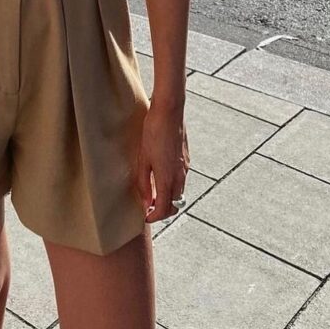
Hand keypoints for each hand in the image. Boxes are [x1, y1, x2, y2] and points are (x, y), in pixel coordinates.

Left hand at [135, 100, 189, 223]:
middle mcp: (180, 176)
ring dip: (167, 199)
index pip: (165, 209)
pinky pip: (181, 180)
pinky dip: (172, 186)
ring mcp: (185, 168)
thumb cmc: (153, 132)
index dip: (155, 217)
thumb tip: (146, 201)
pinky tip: (160, 177)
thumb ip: (144, 182)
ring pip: (179, 193)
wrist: (169, 111)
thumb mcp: (143, 158)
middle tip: (149, 209)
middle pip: (174, 205)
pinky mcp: (186, 159)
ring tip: (152, 194)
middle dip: (162, 211)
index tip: (145, 217)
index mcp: (167, 178)